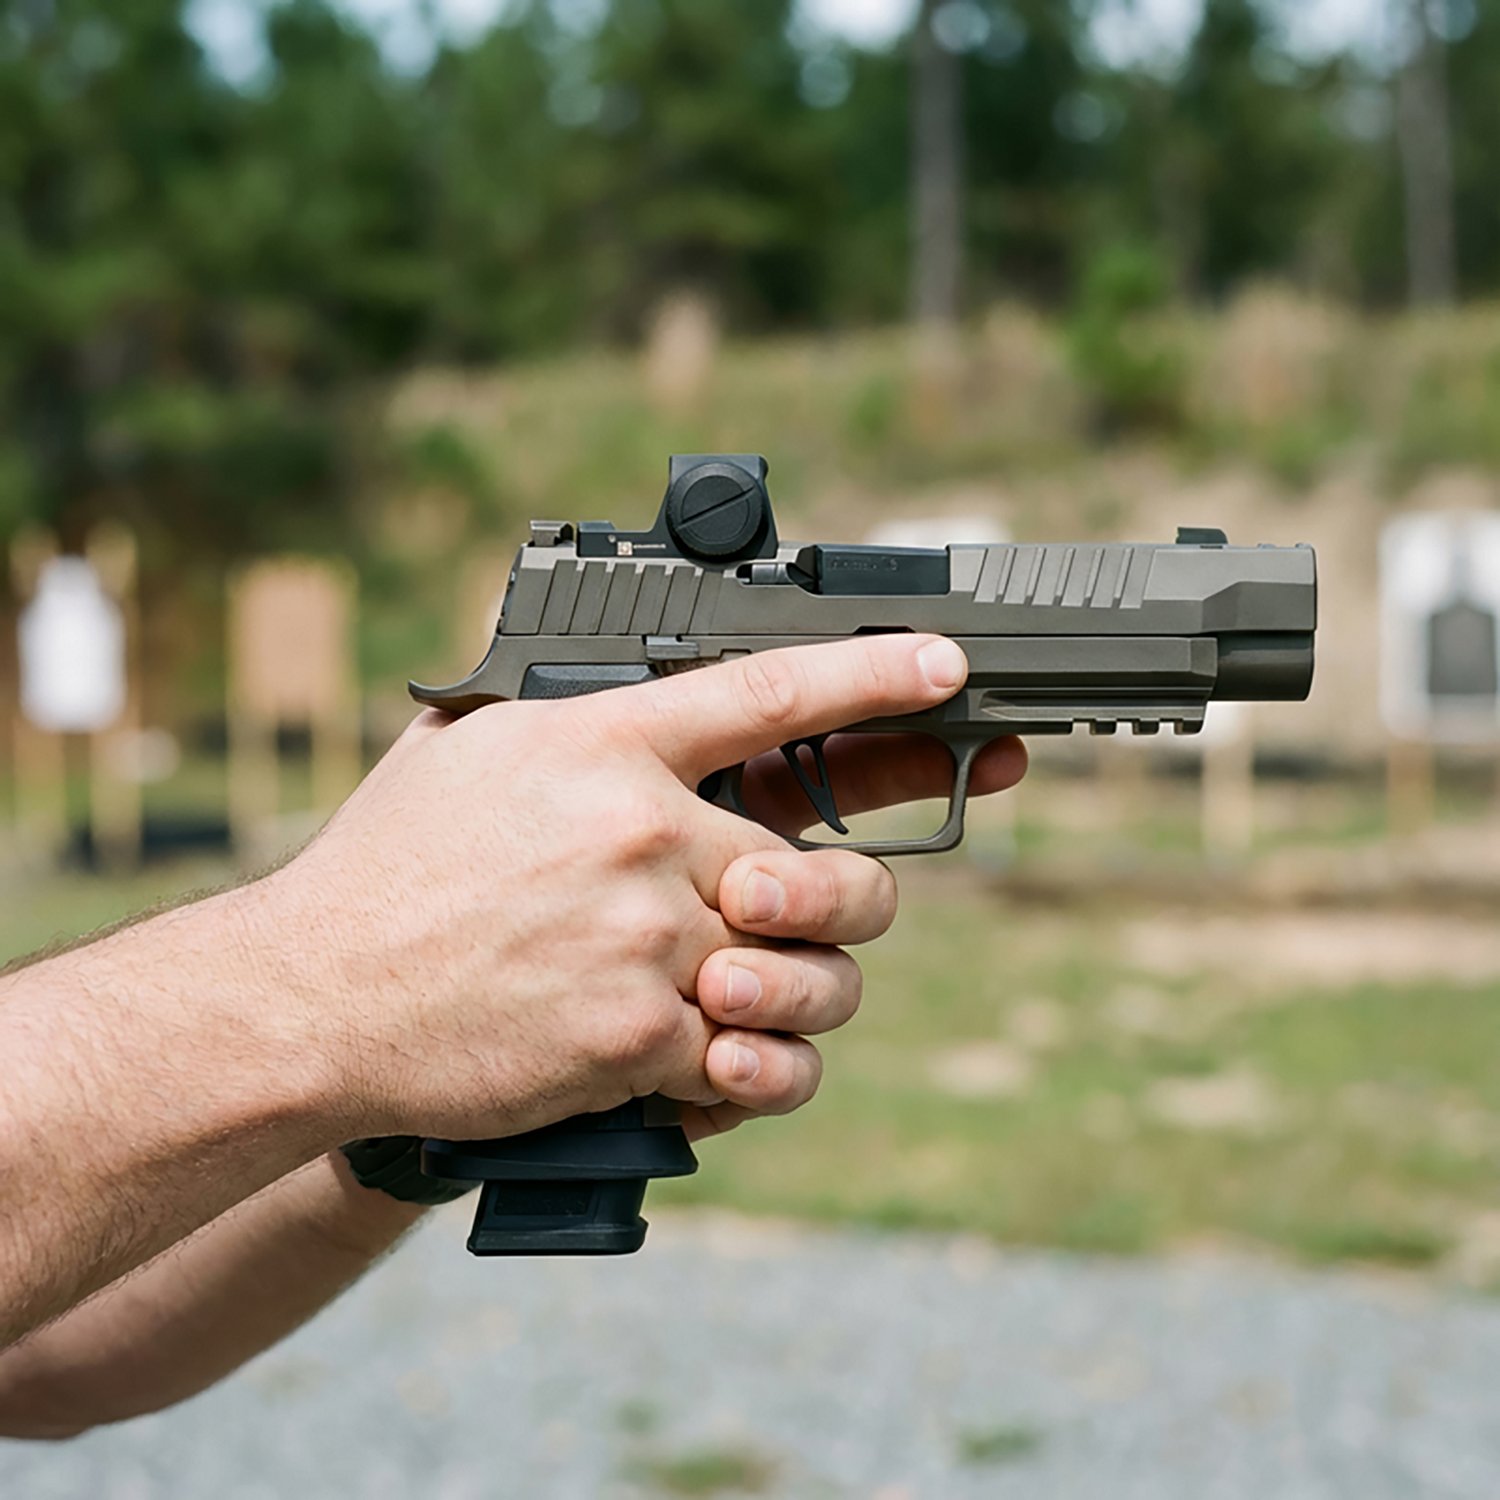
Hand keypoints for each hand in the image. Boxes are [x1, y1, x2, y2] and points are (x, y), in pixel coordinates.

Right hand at [261, 635, 1025, 1145]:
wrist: (317, 997)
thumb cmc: (386, 869)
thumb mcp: (468, 751)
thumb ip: (565, 717)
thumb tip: (629, 682)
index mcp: (604, 744)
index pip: (768, 690)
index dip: (873, 674)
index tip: (944, 665)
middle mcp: (642, 833)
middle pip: (817, 866)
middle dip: (831, 900)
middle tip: (789, 912)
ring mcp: (647, 939)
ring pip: (802, 972)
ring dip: (795, 990)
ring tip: (740, 993)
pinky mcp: (639, 1039)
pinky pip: (746, 1058)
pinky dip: (737, 1066)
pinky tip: (705, 1058)